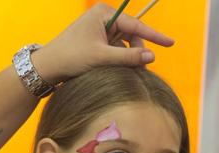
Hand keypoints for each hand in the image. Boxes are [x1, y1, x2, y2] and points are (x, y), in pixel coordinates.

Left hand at [32, 2, 174, 83]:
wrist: (47, 67)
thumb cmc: (71, 58)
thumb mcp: (102, 58)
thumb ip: (128, 57)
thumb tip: (152, 56)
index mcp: (103, 14)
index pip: (135, 24)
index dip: (154, 35)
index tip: (171, 43)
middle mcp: (102, 18)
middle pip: (131, 34)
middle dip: (136, 51)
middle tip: (142, 70)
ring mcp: (98, 29)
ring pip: (123, 44)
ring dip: (126, 58)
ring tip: (126, 73)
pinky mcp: (95, 41)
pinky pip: (114, 49)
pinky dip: (118, 60)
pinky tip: (114, 71)